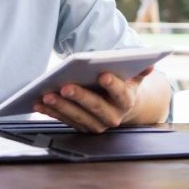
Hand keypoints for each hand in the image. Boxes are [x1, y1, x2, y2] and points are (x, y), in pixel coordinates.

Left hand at [33, 66, 153, 132]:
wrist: (122, 105)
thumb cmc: (125, 83)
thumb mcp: (135, 74)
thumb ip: (140, 68)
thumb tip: (150, 63)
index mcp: (127, 101)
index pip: (121, 94)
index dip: (113, 85)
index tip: (103, 74)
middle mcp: (112, 117)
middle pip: (95, 108)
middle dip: (79, 97)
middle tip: (65, 86)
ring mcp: (96, 124)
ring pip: (77, 117)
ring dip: (60, 107)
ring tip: (46, 94)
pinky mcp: (81, 126)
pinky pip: (64, 120)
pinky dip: (50, 112)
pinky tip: (38, 102)